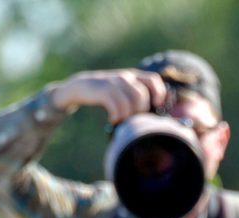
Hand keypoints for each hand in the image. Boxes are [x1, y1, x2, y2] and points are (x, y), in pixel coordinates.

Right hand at [49, 69, 169, 124]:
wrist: (79, 88)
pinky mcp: (102, 89)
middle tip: (130, 119)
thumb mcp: (122, 91)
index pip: (154, 80)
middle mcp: (125, 77)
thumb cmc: (105, 94)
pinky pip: (116, 105)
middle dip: (139, 111)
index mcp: (133, 76)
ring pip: (130, 102)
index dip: (159, 93)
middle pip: (142, 95)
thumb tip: (154, 117)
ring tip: (120, 120)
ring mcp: (113, 82)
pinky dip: (116, 116)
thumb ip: (137, 98)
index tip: (156, 106)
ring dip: (127, 116)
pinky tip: (112, 119)